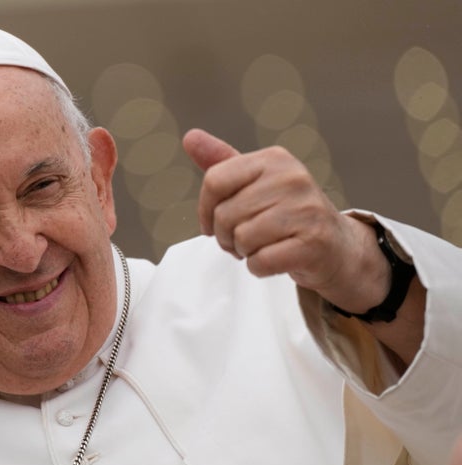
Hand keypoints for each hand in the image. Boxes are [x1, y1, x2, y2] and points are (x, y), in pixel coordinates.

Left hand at [182, 128, 387, 310]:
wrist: (336, 247)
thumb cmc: (286, 214)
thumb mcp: (254, 183)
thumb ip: (221, 162)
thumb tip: (189, 137)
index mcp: (274, 159)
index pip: (214, 180)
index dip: (205, 209)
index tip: (213, 223)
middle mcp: (292, 178)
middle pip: (225, 215)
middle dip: (226, 236)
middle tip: (245, 239)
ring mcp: (306, 210)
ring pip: (242, 239)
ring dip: (244, 252)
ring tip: (263, 246)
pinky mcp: (314, 243)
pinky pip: (260, 261)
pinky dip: (259, 267)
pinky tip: (275, 259)